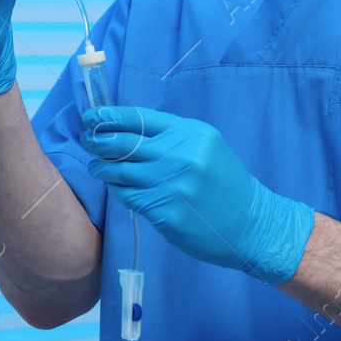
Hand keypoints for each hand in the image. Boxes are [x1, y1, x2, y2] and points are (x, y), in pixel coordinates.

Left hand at [80, 106, 314, 284]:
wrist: (253, 224)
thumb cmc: (225, 183)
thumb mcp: (206, 146)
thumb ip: (171, 136)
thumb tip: (125, 129)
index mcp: (190, 133)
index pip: (138, 118)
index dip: (108, 117)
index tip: (91, 117)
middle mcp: (180, 155)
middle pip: (123, 143)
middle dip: (97, 141)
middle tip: (87, 141)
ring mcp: (172, 185)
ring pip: (120, 172)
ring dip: (102, 168)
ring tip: (97, 167)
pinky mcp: (166, 212)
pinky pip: (129, 197)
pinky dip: (118, 191)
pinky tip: (116, 188)